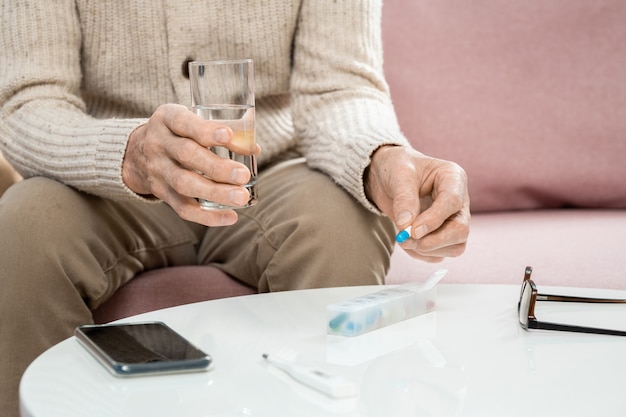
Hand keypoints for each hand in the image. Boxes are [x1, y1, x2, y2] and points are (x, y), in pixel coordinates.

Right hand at [122, 103, 257, 225]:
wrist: (137, 154)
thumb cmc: (178, 133)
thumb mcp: (190, 120)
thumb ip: (222, 128)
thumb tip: (253, 148)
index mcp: (167, 118)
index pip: (183, 122)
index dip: (205, 130)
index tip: (228, 135)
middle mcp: (158, 143)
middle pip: (186, 155)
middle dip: (216, 167)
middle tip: (243, 175)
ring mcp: (157, 170)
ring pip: (184, 184)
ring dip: (215, 193)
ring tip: (241, 197)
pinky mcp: (161, 193)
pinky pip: (182, 208)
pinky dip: (207, 216)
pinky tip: (230, 217)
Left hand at [365, 145, 469, 261]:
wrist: (387, 177)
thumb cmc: (397, 168)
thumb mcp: (398, 176)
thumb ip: (404, 200)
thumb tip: (406, 226)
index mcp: (453, 177)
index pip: (452, 202)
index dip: (434, 220)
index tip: (412, 231)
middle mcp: (458, 200)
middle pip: (461, 229)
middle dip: (434, 241)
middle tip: (407, 240)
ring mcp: (452, 219)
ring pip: (455, 246)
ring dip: (428, 250)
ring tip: (403, 240)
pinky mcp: (442, 234)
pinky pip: (440, 254)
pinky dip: (421, 255)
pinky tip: (406, 244)